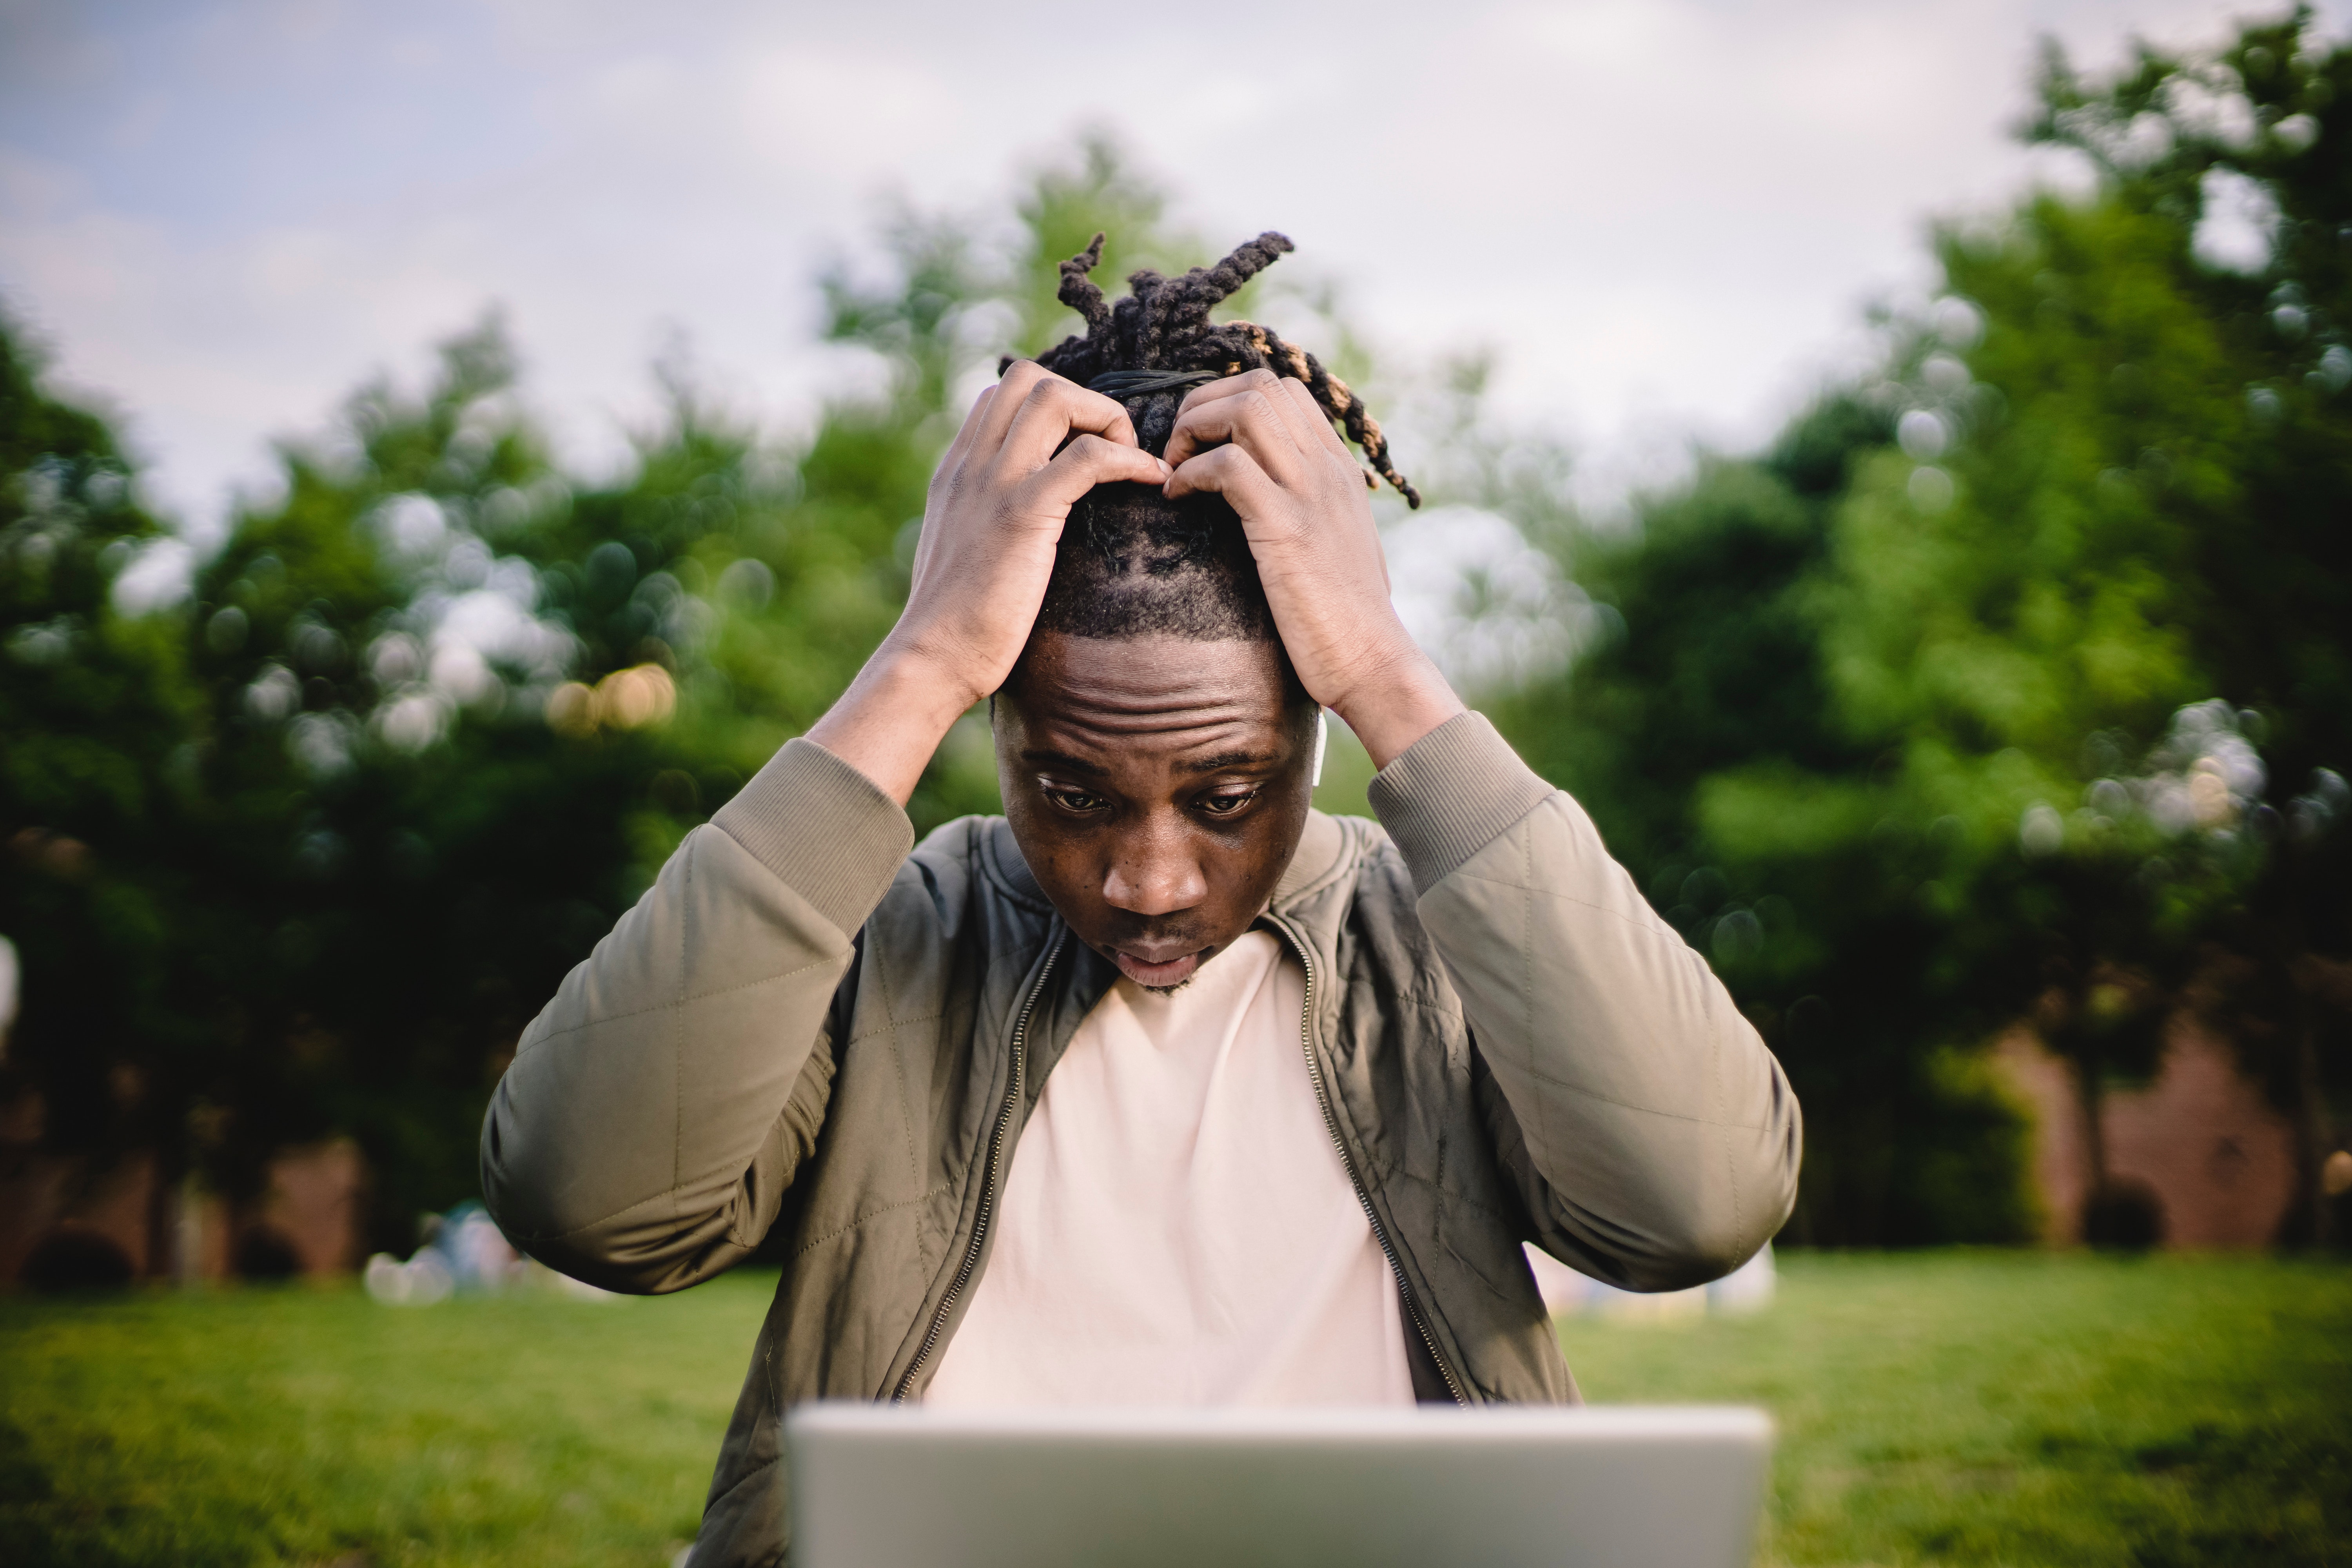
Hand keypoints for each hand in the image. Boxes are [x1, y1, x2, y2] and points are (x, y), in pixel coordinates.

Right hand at [807, 363, 1168, 802]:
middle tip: (1111, 451)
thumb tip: (1018, 519)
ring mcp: (994, 484)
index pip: (1001, 395)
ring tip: (1130, 460)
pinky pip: (1087, 457)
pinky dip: (1129, 459)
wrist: (933, 659)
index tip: (1086, 449)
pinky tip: (1150, 481)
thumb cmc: (956, 622)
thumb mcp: (964, 551)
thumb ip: (983, 518)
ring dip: (1105, 418)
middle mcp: (971, 465)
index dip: (1054, 406)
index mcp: (957, 470)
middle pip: (1029, 379)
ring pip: (1055, 398)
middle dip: (1083, 400)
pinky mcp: (1022, 514)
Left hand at [1162, 369, 1462, 767]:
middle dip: (1203, 405)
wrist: (1372, 662)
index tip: (1201, 443)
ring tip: (1176, 470)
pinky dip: (1191, 472)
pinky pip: (1228, 465)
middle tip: (1178, 451)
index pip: (1284, 391)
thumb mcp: (1332, 547)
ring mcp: (1310, 494)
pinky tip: (1177, 499)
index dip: (1228, 400)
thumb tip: (1268, 502)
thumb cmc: (1344, 619)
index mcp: (1338, 470)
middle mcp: (1327, 470)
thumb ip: (1308, 511)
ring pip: (1246, 409)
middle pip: (1260, 385)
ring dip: (1195, 430)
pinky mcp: (1286, 528)